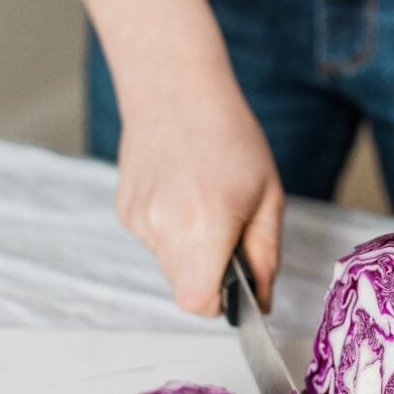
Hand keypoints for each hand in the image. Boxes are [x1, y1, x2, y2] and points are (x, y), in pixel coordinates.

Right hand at [59, 0, 284, 316]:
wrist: (175, 90)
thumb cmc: (231, 138)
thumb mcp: (268, 197)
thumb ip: (266, 257)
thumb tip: (262, 301)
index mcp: (205, 223)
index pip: (198, 302)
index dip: (220, 303)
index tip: (235, 285)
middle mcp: (164, 226)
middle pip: (185, 288)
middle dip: (211, 274)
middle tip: (229, 231)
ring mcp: (139, 220)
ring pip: (170, 266)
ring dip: (192, 251)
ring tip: (204, 204)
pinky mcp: (125, 212)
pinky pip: (155, 242)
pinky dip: (172, 231)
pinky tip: (182, 194)